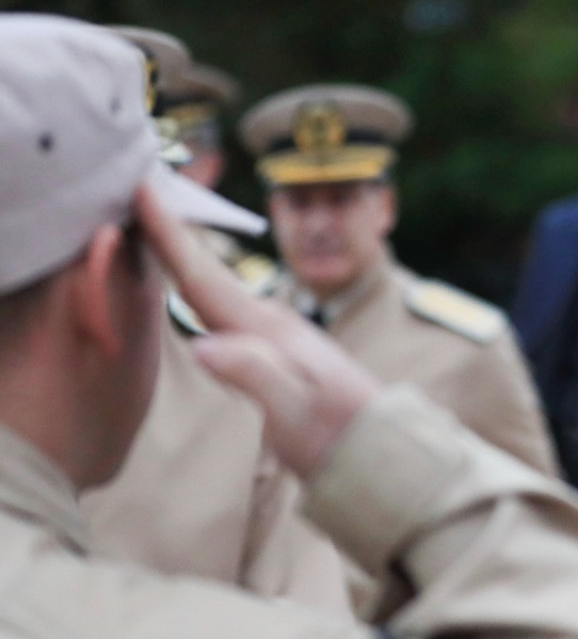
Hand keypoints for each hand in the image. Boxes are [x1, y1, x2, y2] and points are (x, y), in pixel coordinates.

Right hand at [134, 185, 379, 478]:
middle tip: (136, 190)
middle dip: (172, 234)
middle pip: (209, 271)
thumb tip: (202, 344)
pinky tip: (191, 286)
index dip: (171, 236)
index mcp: (267, 331)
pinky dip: (200, 287)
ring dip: (185, 257)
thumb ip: (253, 375)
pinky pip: (227, 308)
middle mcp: (271, 322)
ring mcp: (277, 335)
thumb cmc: (336, 436)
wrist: (381, 449)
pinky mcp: (278, 351)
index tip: (143, 189)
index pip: (205, 277)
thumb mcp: (294, 413)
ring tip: (151, 227)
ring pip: (217, 287)